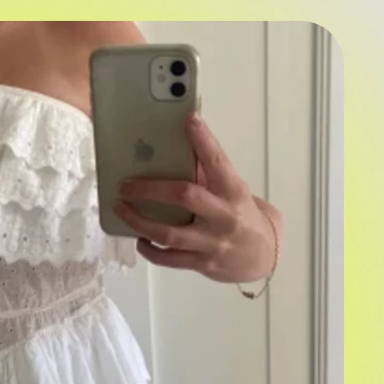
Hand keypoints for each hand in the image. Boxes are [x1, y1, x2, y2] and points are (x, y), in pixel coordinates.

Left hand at [112, 112, 280, 283]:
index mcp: (233, 191)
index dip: (203, 140)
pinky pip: (169, 259)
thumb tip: (176, 149)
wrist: (263, 256)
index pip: (218, 162)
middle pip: (185, 197)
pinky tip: (139, 239)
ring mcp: (212, 242)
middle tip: (125, 184)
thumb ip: (208, 175)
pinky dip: (150, 249)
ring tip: (121, 208)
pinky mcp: (202, 263)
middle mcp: (224, 216)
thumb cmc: (241, 215)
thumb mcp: (232, 192)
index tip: (189, 120)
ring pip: (169, 233)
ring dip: (139, 221)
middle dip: (150, 189)